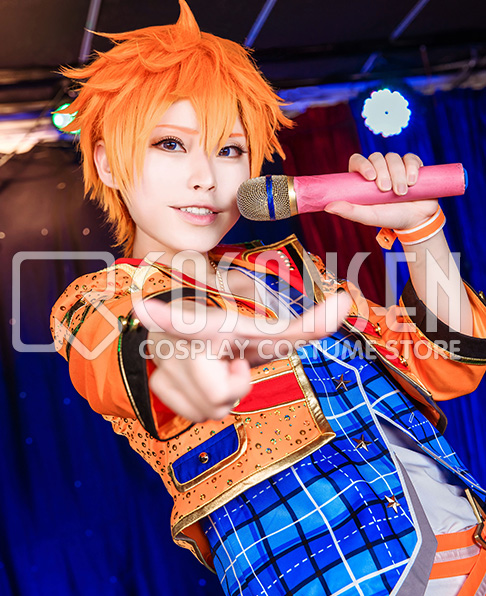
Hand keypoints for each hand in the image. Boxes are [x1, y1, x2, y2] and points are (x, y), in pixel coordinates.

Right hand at [134, 291, 350, 421]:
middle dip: (237, 386)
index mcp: (206, 321)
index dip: (166, 317)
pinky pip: (194, 415)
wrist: (193, 334)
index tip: (145, 309)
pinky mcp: (156, 382)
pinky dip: (204, 405)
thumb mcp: (268, 330)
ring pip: (209, 410)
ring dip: (223, 397)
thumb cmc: (235, 333)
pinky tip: (202, 381)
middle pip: (223, 397)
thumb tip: (347, 302)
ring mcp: (162, 362)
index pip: (188, 320)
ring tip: (218, 369)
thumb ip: (308, 323)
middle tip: (231, 362)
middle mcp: (177, 339)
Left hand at [325, 152, 437, 229]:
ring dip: (397, 174)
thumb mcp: (369, 217)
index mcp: (363, 178)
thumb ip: (350, 211)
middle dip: (383, 172)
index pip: (357, 160)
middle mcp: (379, 169)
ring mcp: (395, 166)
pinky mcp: (412, 165)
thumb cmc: (389, 218)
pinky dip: (411, 168)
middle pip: (376, 157)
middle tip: (386, 190)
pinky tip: (412, 182)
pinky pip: (410, 158)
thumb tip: (328, 207)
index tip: (370, 177)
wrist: (416, 220)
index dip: (363, 164)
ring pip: (393, 157)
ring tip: (401, 193)